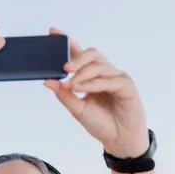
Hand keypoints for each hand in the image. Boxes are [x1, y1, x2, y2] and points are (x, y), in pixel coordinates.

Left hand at [44, 28, 148, 157]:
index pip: (79, 54)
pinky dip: (92, 84)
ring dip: (82, 75)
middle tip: (63, 68)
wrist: (118, 140)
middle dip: (76, 58)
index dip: (67, 42)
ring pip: (98, 66)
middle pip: (91, 54)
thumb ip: (64, 95)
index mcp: (91, 76)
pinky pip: (108, 80)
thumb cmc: (101, 123)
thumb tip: (48, 81)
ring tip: (70, 85)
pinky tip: (81, 88)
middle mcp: (104, 73)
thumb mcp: (77, 109)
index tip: (52, 32)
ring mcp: (116, 78)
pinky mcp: (126, 85)